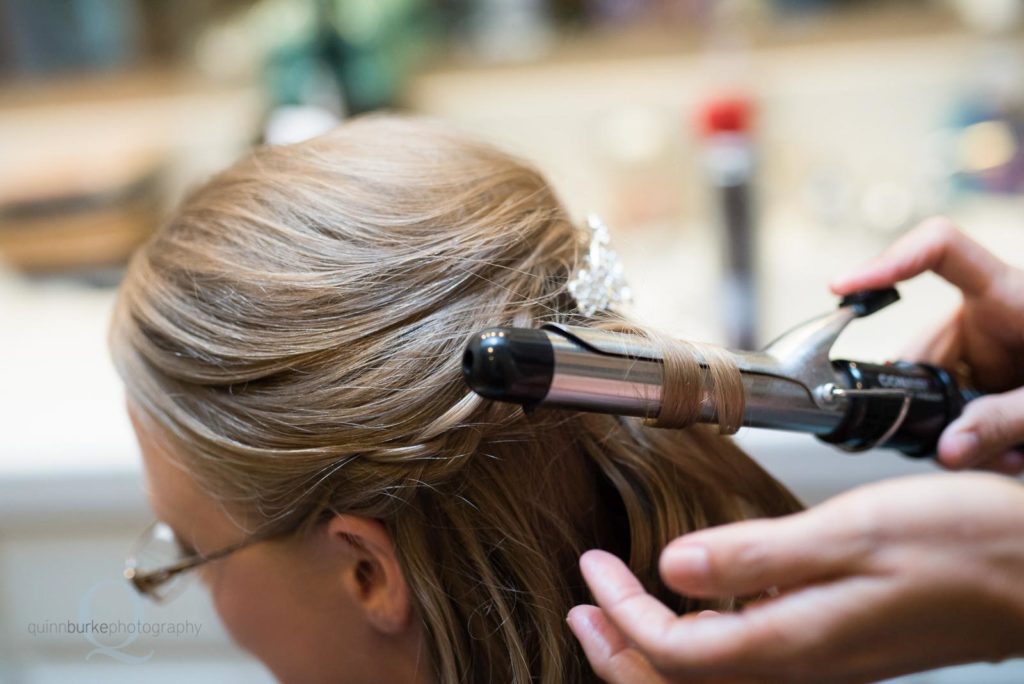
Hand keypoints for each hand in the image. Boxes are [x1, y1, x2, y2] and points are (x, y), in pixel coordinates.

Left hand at [568, 473, 1023, 683]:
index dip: (622, 614)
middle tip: (581, 607)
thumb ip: (757, 554)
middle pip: (684, 683)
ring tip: (612, 609)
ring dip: (652, 647)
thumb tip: (675, 565)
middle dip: (619, 650)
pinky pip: (745, 659)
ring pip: (711, 676)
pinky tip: (698, 601)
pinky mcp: (835, 647)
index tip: (594, 568)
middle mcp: (801, 666)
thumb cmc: (961, 548)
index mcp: (793, 643)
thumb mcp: (849, 534)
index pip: (676, 652)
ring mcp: (819, 663)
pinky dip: (701, 639)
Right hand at [829, 218, 1023, 472]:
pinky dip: (972, 436)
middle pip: (920, 348)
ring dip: (960, 430)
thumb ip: (1007, 422)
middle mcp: (987, 314)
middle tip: (965, 450)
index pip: (939, 249)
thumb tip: (941, 453)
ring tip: (1014, 456)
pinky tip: (1011, 454)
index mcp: (1009, 295)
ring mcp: (984, 346)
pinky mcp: (986, 375)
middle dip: (932, 406)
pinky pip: (953, 405)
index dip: (887, 261)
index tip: (841, 291)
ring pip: (934, 388)